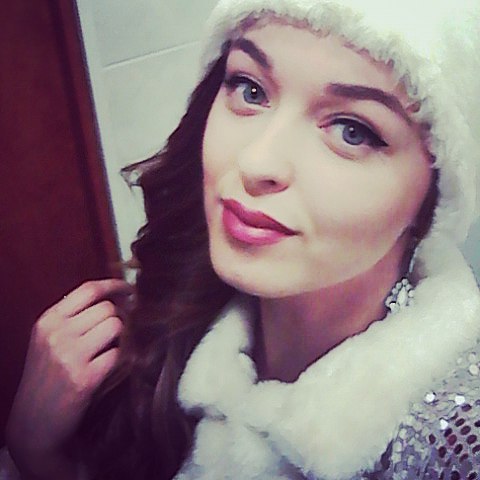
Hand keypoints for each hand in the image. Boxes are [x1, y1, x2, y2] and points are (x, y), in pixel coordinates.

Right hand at [6, 279, 132, 478]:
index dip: (115, 286)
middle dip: (118, 319)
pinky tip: (106, 368)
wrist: (32, 425)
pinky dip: (118, 360)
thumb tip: (113, 298)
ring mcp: (69, 356)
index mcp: (48, 321)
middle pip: (107, 308)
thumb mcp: (49, 341)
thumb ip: (73, 318)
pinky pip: (118, 353)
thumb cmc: (46, 378)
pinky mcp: (84, 378)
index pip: (88, 289)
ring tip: (108, 351)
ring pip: (116, 326)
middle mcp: (56, 334)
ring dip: (120, 338)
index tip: (129, 291)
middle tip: (115, 334)